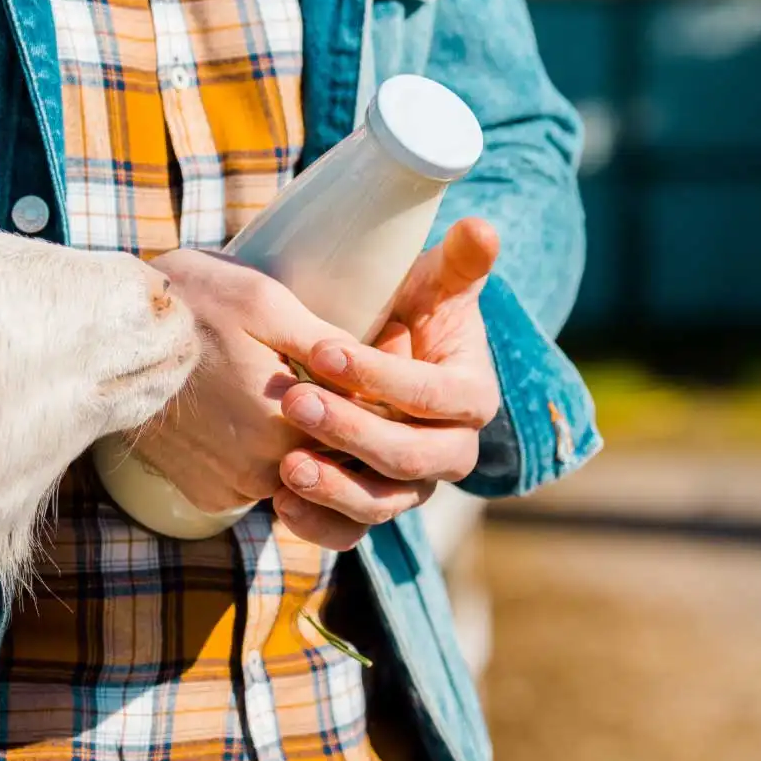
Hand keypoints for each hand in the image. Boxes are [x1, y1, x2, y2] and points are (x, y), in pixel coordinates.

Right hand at [127, 248, 359, 515]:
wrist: (104, 341)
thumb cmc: (188, 306)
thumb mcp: (266, 304)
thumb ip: (331, 346)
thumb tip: (385, 371)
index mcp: (290, 427)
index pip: (362, 432)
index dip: (371, 402)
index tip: (371, 373)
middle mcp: (264, 473)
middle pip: (329, 457)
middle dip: (335, 424)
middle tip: (318, 378)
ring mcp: (231, 490)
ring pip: (293, 472)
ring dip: (296, 441)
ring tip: (277, 389)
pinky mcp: (205, 495)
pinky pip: (252, 482)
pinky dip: (256, 455)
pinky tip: (243, 411)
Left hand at [271, 217, 501, 549]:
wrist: (378, 358)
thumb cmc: (408, 313)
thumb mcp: (432, 284)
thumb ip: (458, 263)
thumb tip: (481, 228)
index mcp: (472, 396)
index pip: (437, 397)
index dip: (384, 378)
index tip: (324, 350)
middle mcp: (450, 450)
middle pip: (411, 458)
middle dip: (353, 431)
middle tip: (296, 400)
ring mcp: (411, 486)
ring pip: (382, 503)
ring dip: (334, 488)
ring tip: (285, 465)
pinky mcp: (372, 507)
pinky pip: (351, 533)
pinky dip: (318, 525)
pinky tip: (280, 501)